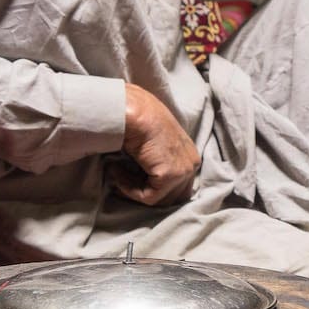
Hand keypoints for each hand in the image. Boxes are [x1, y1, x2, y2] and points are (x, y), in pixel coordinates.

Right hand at [112, 83, 199, 205]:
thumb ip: (156, 158)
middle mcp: (192, 163)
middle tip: (123, 180)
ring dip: (134, 190)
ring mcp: (184, 170)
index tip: (131, 178)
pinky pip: (148, 196)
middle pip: (173, 197)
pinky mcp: (170, 176)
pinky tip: (117, 172)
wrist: (131, 110)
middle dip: (147, 193)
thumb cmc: (137, 118)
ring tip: (116, 172)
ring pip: (159, 199)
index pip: (179, 186)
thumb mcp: (153, 140)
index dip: (154, 188)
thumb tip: (143, 175)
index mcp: (190, 155)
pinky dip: (129, 189)